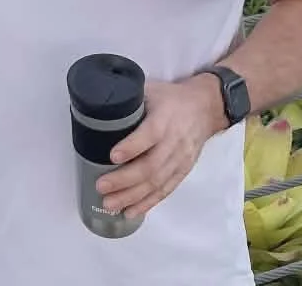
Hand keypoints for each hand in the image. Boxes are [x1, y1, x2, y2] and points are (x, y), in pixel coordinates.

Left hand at [94, 76, 226, 221]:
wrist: (205, 108)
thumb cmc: (172, 99)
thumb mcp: (151, 90)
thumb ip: (128, 99)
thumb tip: (96, 105)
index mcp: (165, 118)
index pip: (149, 134)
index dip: (131, 147)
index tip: (112, 157)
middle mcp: (174, 141)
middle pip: (151, 166)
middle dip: (124, 180)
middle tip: (101, 186)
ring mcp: (180, 159)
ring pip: (157, 182)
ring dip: (133, 196)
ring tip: (111, 204)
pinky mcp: (182, 171)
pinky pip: (165, 190)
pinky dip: (148, 203)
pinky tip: (131, 211)